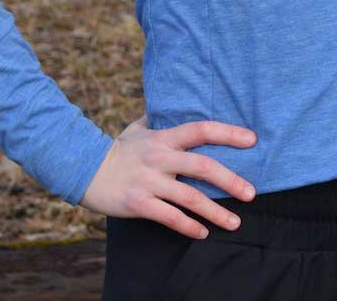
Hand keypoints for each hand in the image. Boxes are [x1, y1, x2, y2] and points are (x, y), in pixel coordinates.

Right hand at [81, 113, 258, 239]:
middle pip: (203, 167)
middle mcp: (160, 158)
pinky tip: (202, 233)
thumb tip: (176, 104)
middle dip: (230, 181)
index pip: (201, 129)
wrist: (84, 169)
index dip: (228, 133)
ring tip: (235, 222)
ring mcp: (149, 181)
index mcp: (163, 138)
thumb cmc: (118, 149)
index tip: (252, 140)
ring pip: (190, 197)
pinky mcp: (138, 203)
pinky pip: (169, 217)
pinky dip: (189, 226)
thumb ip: (160, 118)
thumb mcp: (139, 128)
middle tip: (251, 193)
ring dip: (215, 212)